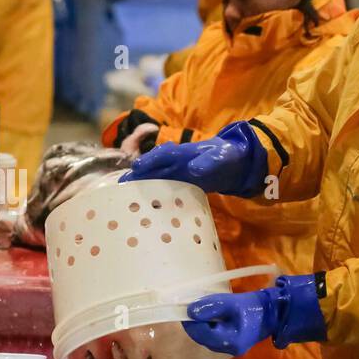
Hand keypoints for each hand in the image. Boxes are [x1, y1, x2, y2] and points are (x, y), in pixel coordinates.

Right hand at [121, 120, 267, 194]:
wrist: (238, 163)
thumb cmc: (228, 156)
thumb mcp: (222, 157)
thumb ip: (208, 162)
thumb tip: (193, 169)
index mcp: (184, 152)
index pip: (164, 154)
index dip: (150, 160)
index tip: (137, 167)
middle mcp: (176, 162)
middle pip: (153, 168)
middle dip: (138, 175)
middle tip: (121, 186)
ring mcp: (178, 173)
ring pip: (156, 179)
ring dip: (142, 186)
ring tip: (126, 196)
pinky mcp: (181, 184)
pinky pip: (166, 189)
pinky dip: (156, 196)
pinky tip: (148, 207)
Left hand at [183, 290, 279, 355]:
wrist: (271, 313)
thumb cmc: (252, 306)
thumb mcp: (231, 302)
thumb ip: (210, 306)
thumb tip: (190, 312)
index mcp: (231, 341)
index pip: (202, 334)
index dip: (191, 322)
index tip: (184, 309)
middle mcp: (229, 350)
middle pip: (202, 338)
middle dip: (194, 324)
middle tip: (190, 308)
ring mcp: (229, 350)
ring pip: (206, 339)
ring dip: (200, 326)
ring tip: (200, 310)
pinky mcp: (229, 346)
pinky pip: (212, 338)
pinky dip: (207, 328)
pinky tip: (209, 317)